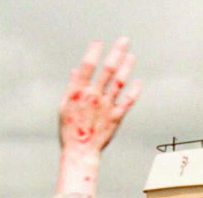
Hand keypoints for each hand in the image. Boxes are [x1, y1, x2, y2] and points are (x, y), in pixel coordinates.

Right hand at [59, 38, 141, 154]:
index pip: (87, 67)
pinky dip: (134, 90)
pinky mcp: (116, 117)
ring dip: (126, 67)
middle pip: (107, 70)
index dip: (93, 53)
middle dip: (116, 53)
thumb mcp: (64, 106)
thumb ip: (72, 87)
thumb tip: (76, 70)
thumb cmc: (70, 129)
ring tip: (131, 56)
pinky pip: (128, 101)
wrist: (80, 151)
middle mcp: (93, 96)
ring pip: (119, 82)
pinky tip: (138, 81)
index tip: (99, 42)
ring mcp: (106, 106)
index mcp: (78, 93)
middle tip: (124, 40)